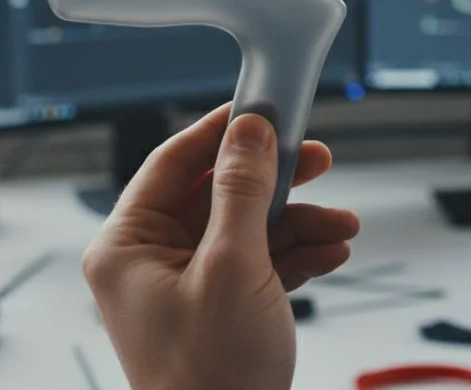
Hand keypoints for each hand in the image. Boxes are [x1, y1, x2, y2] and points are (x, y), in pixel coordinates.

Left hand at [83, 103, 360, 389]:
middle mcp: (150, 262)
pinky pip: (257, 263)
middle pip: (217, 193)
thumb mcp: (233, 267)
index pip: (172, 163)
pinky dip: (294, 257)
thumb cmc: (211, 375)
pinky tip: (330, 254)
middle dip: (275, 183)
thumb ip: (244, 191)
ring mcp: (185, 287)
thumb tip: (250, 131)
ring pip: (245, 228)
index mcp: (128, 247)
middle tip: (318, 160)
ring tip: (341, 227)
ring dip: (298, 225)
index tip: (264, 107)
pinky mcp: (217, 309)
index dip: (221, 132)